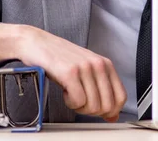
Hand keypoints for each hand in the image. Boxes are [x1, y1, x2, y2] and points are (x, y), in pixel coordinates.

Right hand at [0, 24, 126, 121]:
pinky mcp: (70, 73)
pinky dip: (70, 103)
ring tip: (71, 94)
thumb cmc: (60, 58)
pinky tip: (65, 92)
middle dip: (93, 111)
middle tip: (80, 102)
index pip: (121, 97)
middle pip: (107, 105)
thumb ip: (101, 91)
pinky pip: (78, 101)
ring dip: (79, 107)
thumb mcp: (86, 71)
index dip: (111, 111)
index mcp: (105, 64)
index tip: (99, 112)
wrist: (37, 43)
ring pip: (93, 106)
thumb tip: (112, 115)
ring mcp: (85, 68)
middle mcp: (98, 64)